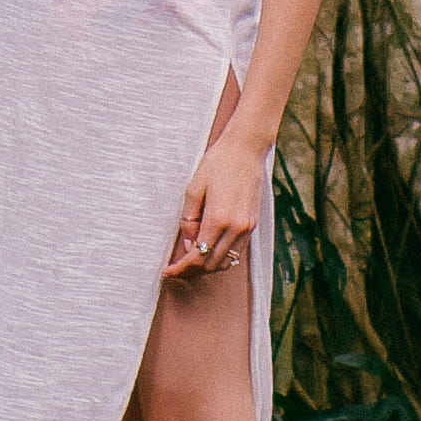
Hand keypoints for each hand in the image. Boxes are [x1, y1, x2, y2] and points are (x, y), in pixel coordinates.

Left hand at [163, 129, 267, 283]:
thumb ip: (189, 219)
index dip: (181, 268)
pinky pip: (236, 251)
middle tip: (175, 269)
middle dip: (191, 271)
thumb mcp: (194, 188)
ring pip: (226, 262)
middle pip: (212, 265)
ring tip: (190, 262)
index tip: (167, 271)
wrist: (246, 149)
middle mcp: (236, 227)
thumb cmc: (218, 163)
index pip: (197, 257)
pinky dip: (221, 256)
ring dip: (207, 266)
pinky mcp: (252, 224)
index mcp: (218, 219)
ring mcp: (247, 227)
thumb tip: (189, 243)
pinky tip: (208, 250)